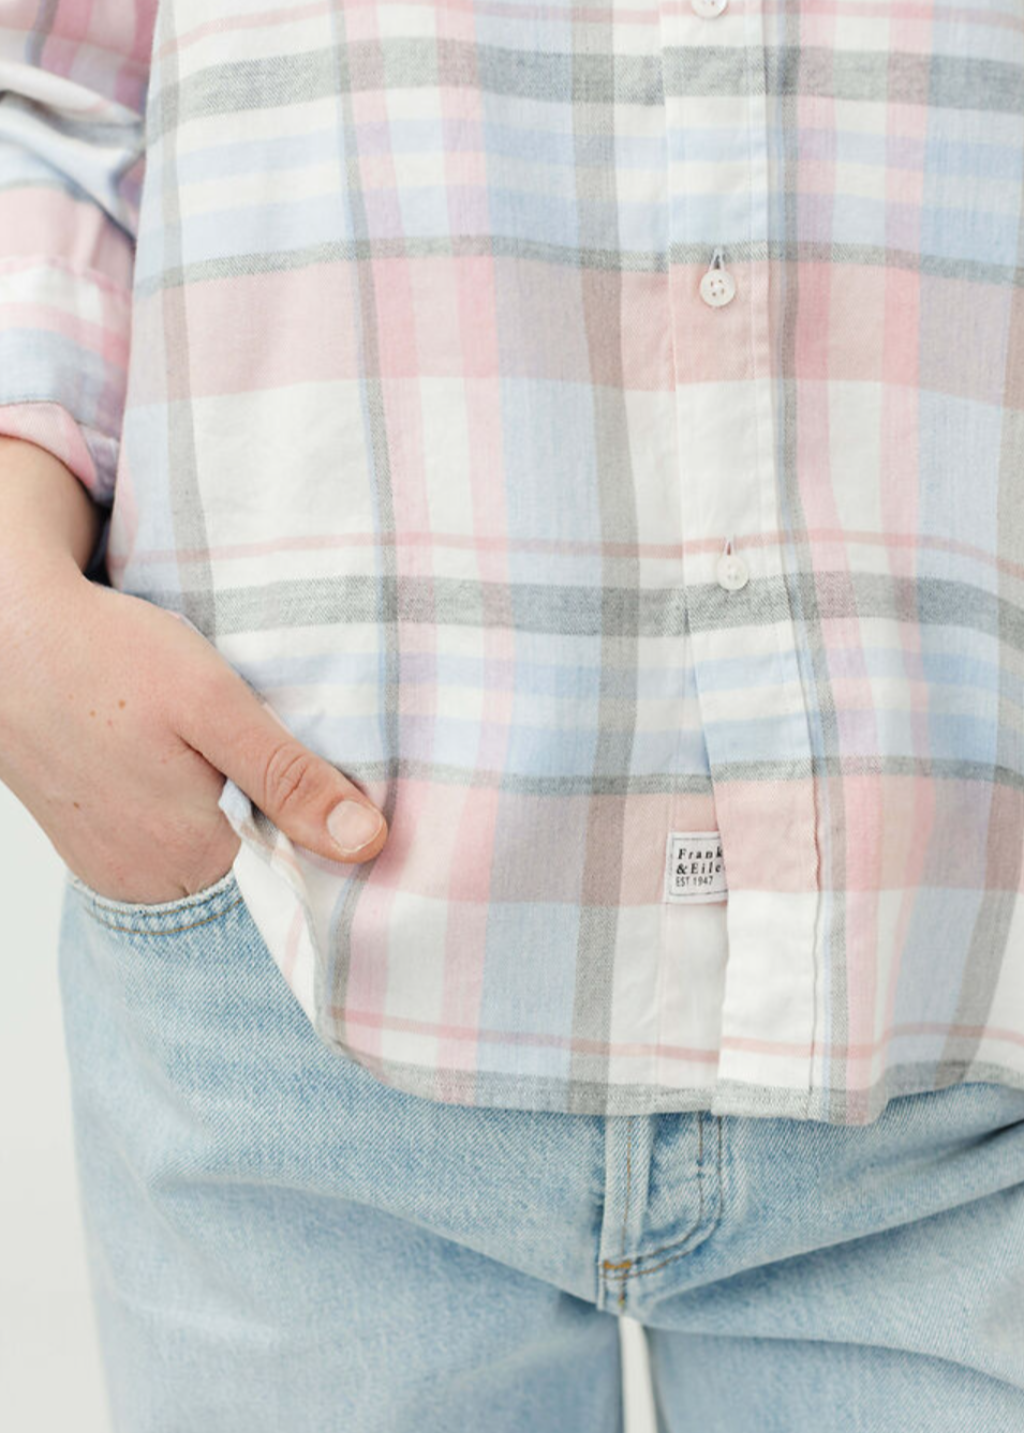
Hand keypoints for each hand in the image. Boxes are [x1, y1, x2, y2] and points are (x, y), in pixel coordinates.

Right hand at [0, 564, 388, 903]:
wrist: (6, 633)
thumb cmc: (106, 657)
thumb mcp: (214, 703)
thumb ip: (289, 779)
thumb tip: (367, 843)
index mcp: (192, 854)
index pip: (296, 880)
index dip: (327, 838)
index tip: (345, 796)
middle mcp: (152, 880)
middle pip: (253, 874)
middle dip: (281, 827)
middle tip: (281, 756)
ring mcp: (116, 869)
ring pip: (211, 861)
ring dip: (235, 819)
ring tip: (231, 757)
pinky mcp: (94, 849)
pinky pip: (166, 850)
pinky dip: (191, 816)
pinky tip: (191, 769)